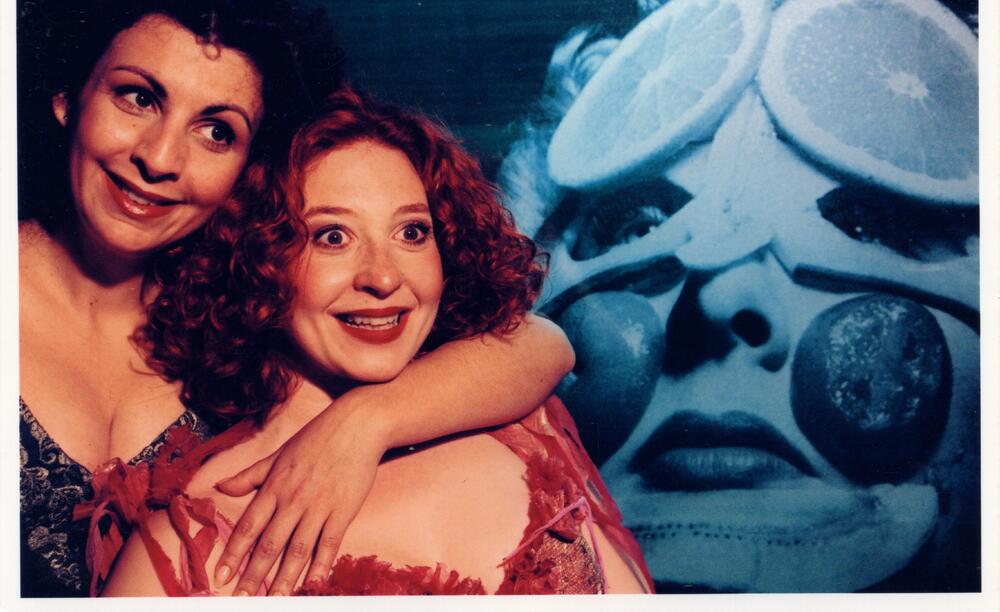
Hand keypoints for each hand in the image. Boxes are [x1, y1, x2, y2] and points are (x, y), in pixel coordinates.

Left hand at [213, 400, 385, 595]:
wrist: (357, 425)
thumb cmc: (317, 437)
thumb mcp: (278, 453)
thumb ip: (250, 475)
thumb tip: (220, 486)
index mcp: (275, 486)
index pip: (249, 526)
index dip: (233, 554)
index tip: (220, 577)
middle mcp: (293, 500)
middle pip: (269, 545)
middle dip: (253, 576)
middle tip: (241, 599)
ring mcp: (319, 507)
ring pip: (297, 550)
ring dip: (284, 579)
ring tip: (275, 600)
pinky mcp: (343, 511)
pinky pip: (329, 543)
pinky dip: (321, 565)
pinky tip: (313, 583)